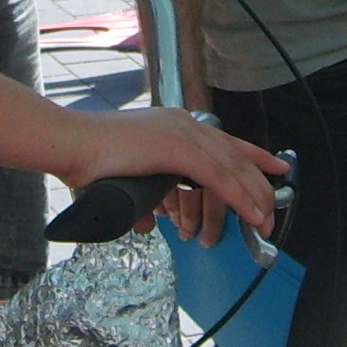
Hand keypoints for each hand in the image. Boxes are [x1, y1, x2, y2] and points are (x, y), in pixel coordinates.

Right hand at [67, 107, 285, 245]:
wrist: (69, 144)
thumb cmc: (89, 162)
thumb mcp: (128, 182)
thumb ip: (145, 201)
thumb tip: (150, 222)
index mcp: (175, 126)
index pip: (225, 141)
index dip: (255, 156)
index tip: (278, 168)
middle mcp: (184, 124)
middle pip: (235, 154)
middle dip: (259, 184)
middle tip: (273, 209)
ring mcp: (182, 133)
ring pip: (232, 167)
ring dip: (253, 196)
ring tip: (266, 220)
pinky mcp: (177, 148)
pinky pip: (219, 177)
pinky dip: (239, 197)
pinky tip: (252, 213)